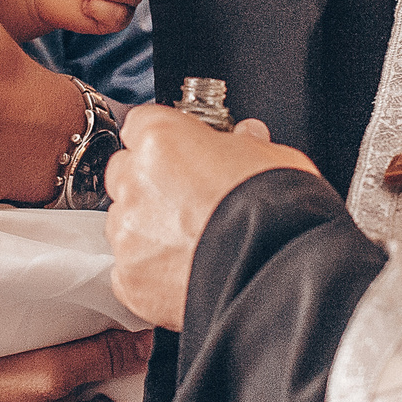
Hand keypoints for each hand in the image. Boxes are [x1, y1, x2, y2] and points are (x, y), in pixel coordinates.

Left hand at [105, 107, 319, 329]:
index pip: (141, 125)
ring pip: (124, 222)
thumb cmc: (276, 213)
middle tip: (190, 199)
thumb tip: (247, 139)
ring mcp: (128, 232)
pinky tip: (185, 271)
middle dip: (151, 183)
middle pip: (126, 173)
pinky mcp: (130, 277)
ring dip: (149, 228)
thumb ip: (246, 144)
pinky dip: (150, 270)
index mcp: (162, 141)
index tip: (181, 151)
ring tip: (192, 241)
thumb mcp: (272, 158)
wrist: (275, 272)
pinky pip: (130, 268)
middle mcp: (135, 182)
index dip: (166, 139)